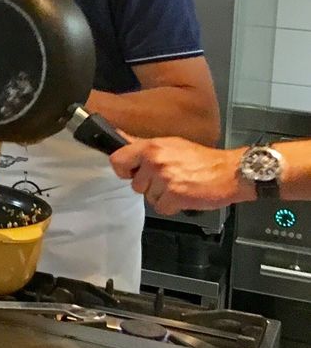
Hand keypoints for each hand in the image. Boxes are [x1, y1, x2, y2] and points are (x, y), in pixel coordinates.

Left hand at [109, 137, 249, 213]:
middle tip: (168, 179)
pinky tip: (184, 196)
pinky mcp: (174, 196)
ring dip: (162, 196)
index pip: (117, 160)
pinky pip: (161, 208)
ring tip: (179, 186)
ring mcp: (164, 179)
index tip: (133, 172)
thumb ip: (146, 148)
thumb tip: (120, 138)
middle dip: (149, 186)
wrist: (231, 172)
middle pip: (134, 184)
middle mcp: (155, 161)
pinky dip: (172, 206)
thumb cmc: (203, 159)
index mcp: (151, 147)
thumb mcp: (171, 144)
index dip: (123, 170)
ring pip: (148, 197)